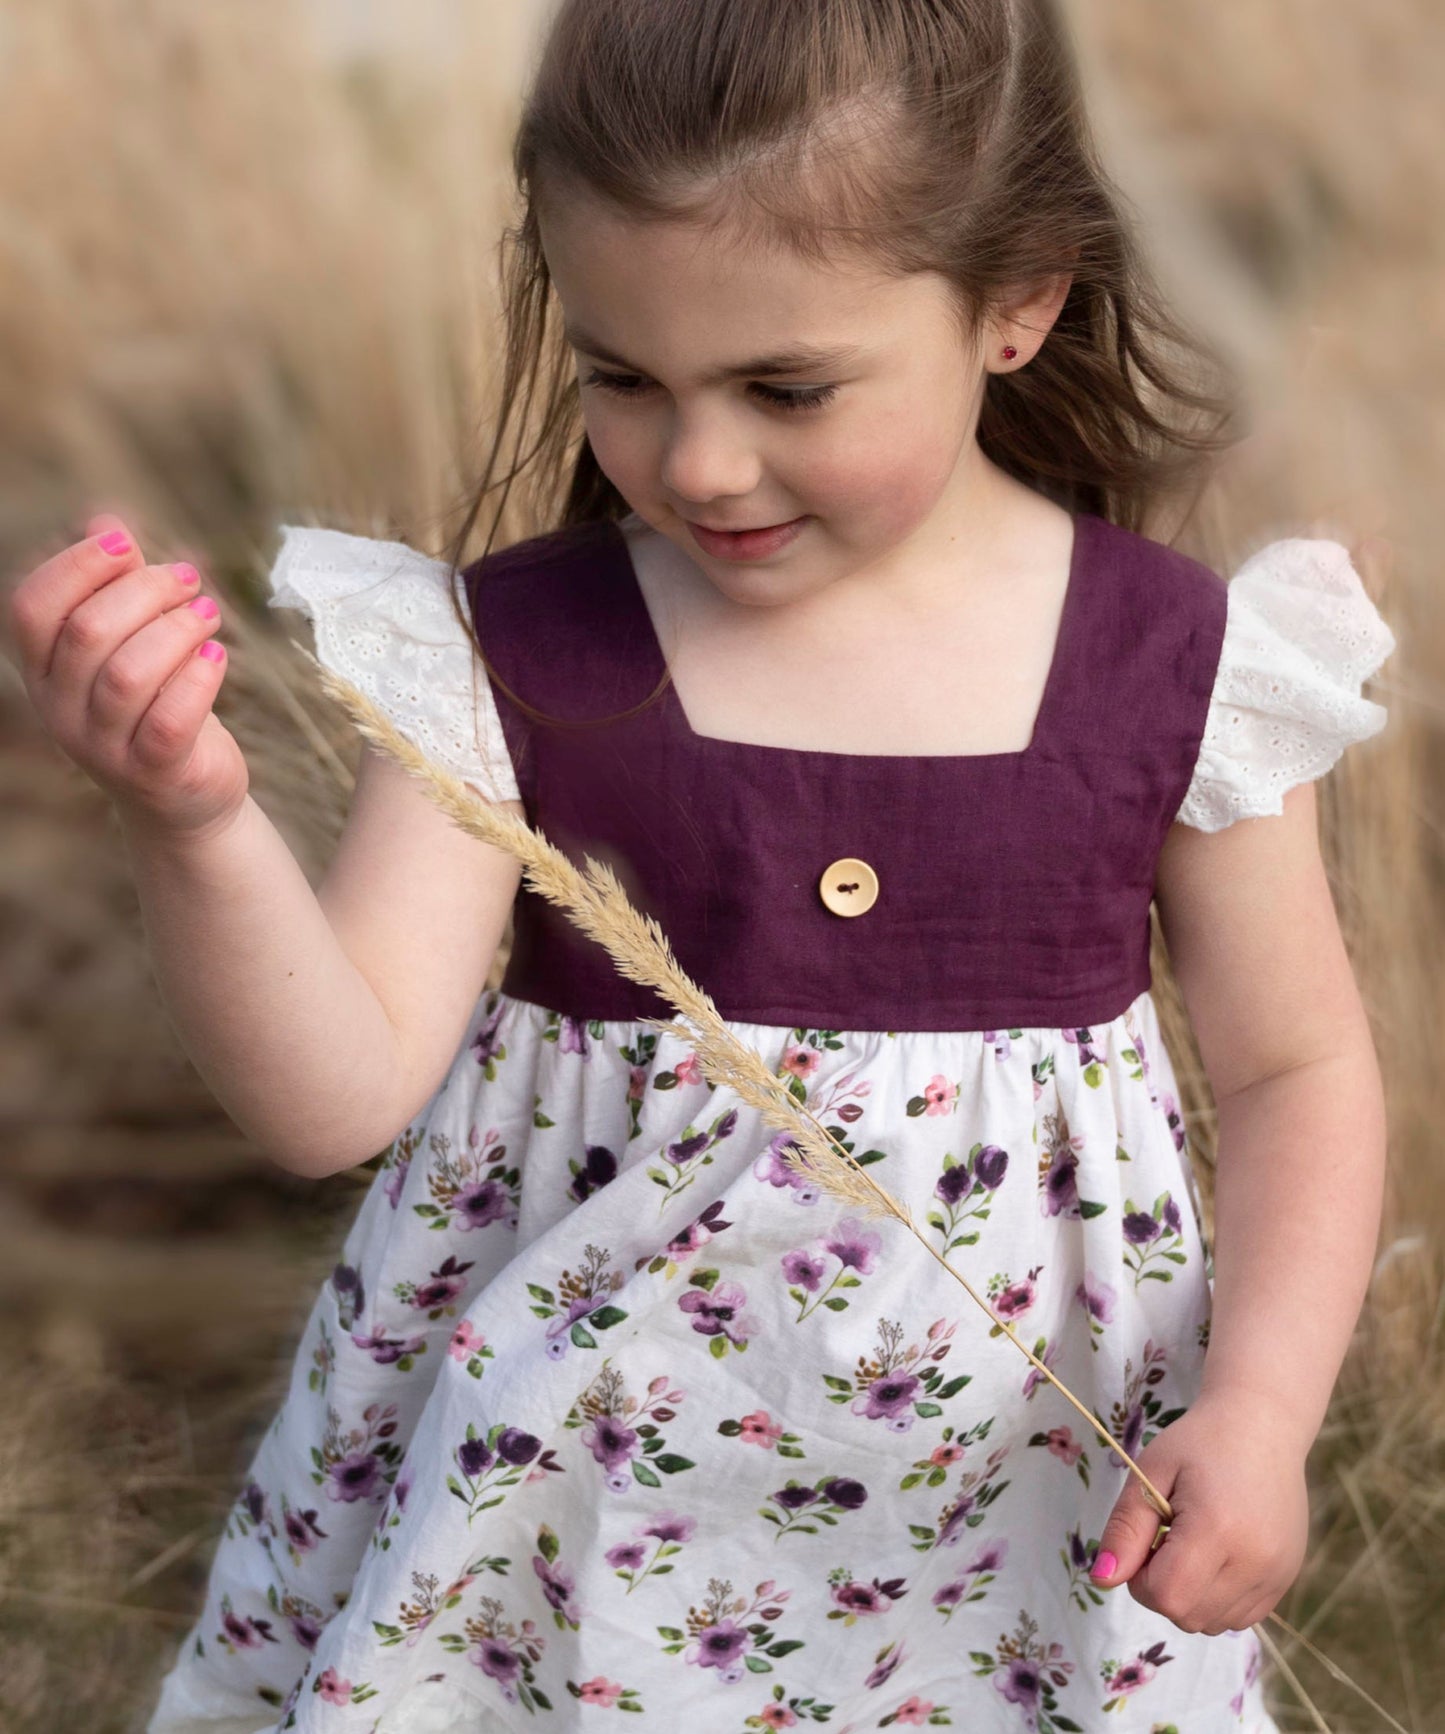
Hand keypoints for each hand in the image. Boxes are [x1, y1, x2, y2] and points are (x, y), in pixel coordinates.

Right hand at [5, 511, 249, 839]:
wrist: (185, 799)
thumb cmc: (157, 704)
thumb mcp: (132, 643)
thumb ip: (116, 586)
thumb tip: (104, 519)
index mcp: (44, 671)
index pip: (32, 608)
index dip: (76, 565)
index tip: (128, 543)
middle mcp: (62, 710)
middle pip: (89, 632)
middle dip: (144, 591)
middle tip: (189, 579)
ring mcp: (104, 747)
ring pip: (128, 674)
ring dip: (176, 630)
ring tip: (208, 613)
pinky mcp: (154, 772)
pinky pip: (170, 720)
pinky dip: (198, 678)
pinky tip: (217, 655)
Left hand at [1088, 1387, 1310, 1634]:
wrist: (1263, 1426)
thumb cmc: (1199, 1442)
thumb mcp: (1151, 1472)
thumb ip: (1125, 1528)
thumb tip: (1101, 1579)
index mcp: (1217, 1530)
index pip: (1165, 1595)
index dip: (1141, 1575)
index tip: (1148, 1537)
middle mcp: (1254, 1563)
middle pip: (1186, 1616)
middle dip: (1163, 1586)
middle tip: (1168, 1536)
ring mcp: (1276, 1576)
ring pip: (1212, 1624)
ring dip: (1191, 1596)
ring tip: (1196, 1543)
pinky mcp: (1287, 1581)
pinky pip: (1240, 1618)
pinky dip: (1218, 1599)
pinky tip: (1218, 1556)